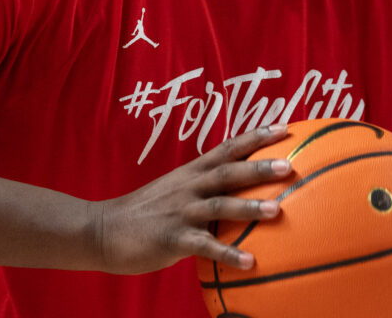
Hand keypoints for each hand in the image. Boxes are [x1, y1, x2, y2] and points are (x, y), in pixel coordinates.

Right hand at [93, 124, 291, 274]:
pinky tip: (249, 262)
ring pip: (219, 205)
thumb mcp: (174, 191)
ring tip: (277, 211)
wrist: (102, 229)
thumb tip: (238, 192)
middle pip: (227, 172)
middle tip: (289, 165)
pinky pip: (204, 246)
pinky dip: (227, 254)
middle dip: (258, 167)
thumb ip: (203, 189)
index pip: (227, 148)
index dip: (255, 137)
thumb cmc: (144, 213)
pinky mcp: (172, 238)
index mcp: (190, 173)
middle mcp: (188, 187)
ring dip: (248, 207)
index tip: (283, 129)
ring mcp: (180, 212)